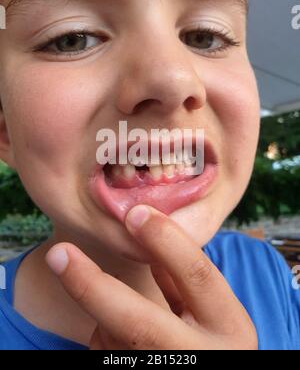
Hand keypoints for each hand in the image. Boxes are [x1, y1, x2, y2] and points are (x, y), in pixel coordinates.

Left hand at [45, 205, 257, 349]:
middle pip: (137, 323)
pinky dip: (106, 335)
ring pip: (113, 339)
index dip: (165, 240)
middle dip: (92, 286)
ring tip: (128, 315)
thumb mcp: (213, 310)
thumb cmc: (214, 340)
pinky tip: (127, 340)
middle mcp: (202, 357)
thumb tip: (146, 231)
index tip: (133, 212)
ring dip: (106, 316)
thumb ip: (182, 277)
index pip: (198, 275)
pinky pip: (105, 352)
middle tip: (59, 254)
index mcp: (230, 327)